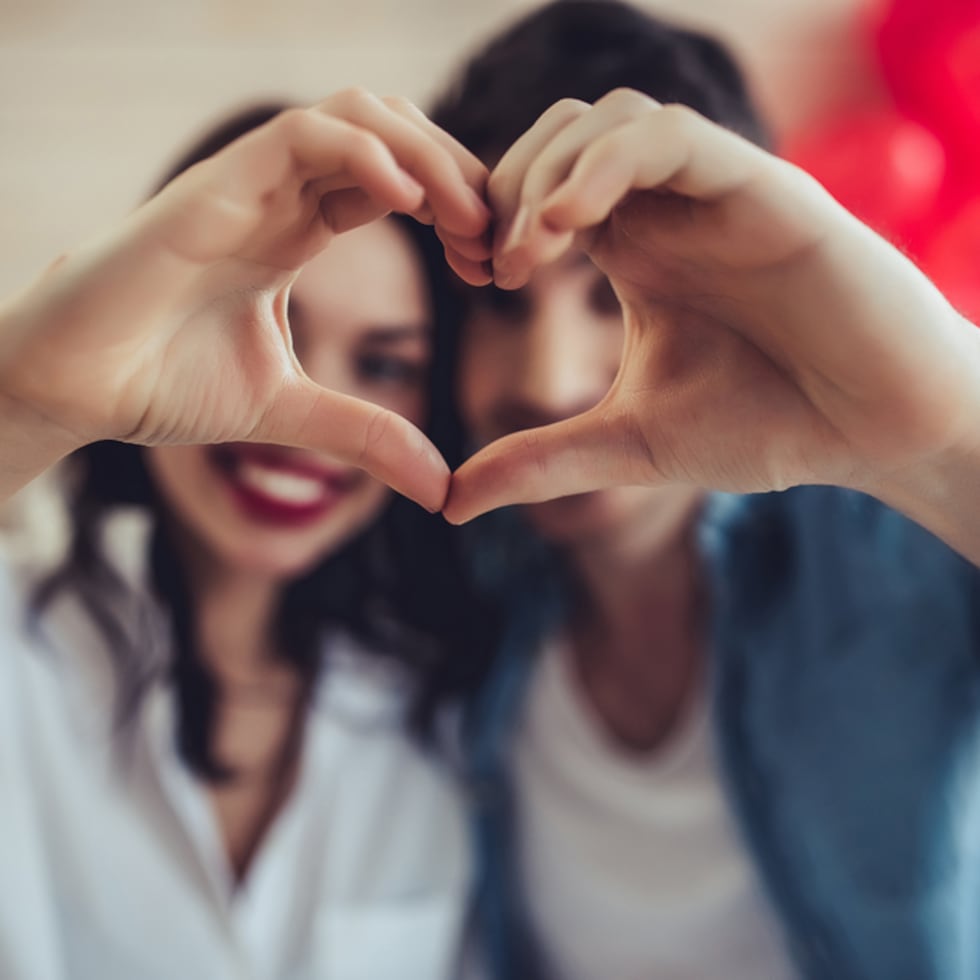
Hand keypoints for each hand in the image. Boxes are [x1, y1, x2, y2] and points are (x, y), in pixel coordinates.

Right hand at [0, 90, 490, 509]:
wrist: (72, 389)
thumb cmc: (163, 386)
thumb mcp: (291, 412)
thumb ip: (366, 436)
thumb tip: (441, 490)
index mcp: (296, 231)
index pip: (397, 184)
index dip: (456, 212)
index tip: (491, 267)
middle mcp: (279, 197)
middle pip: (392, 136)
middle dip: (458, 175)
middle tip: (495, 242)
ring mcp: (247, 184)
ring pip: (357, 115)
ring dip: (427, 156)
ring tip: (466, 222)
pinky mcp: (214, 187)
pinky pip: (302, 136)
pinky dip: (366, 155)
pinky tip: (409, 203)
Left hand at [444, 89, 979, 523]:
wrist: (875, 432)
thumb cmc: (766, 427)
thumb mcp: (628, 446)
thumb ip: (540, 462)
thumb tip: (447, 504)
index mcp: (634, 251)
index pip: (539, 190)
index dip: (491, 217)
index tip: (471, 275)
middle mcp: (668, 209)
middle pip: (556, 138)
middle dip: (504, 187)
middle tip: (486, 266)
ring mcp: (713, 192)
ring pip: (605, 120)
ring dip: (545, 173)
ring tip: (523, 257)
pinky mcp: (761, 187)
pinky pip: (667, 136)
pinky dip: (605, 166)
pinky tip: (568, 226)